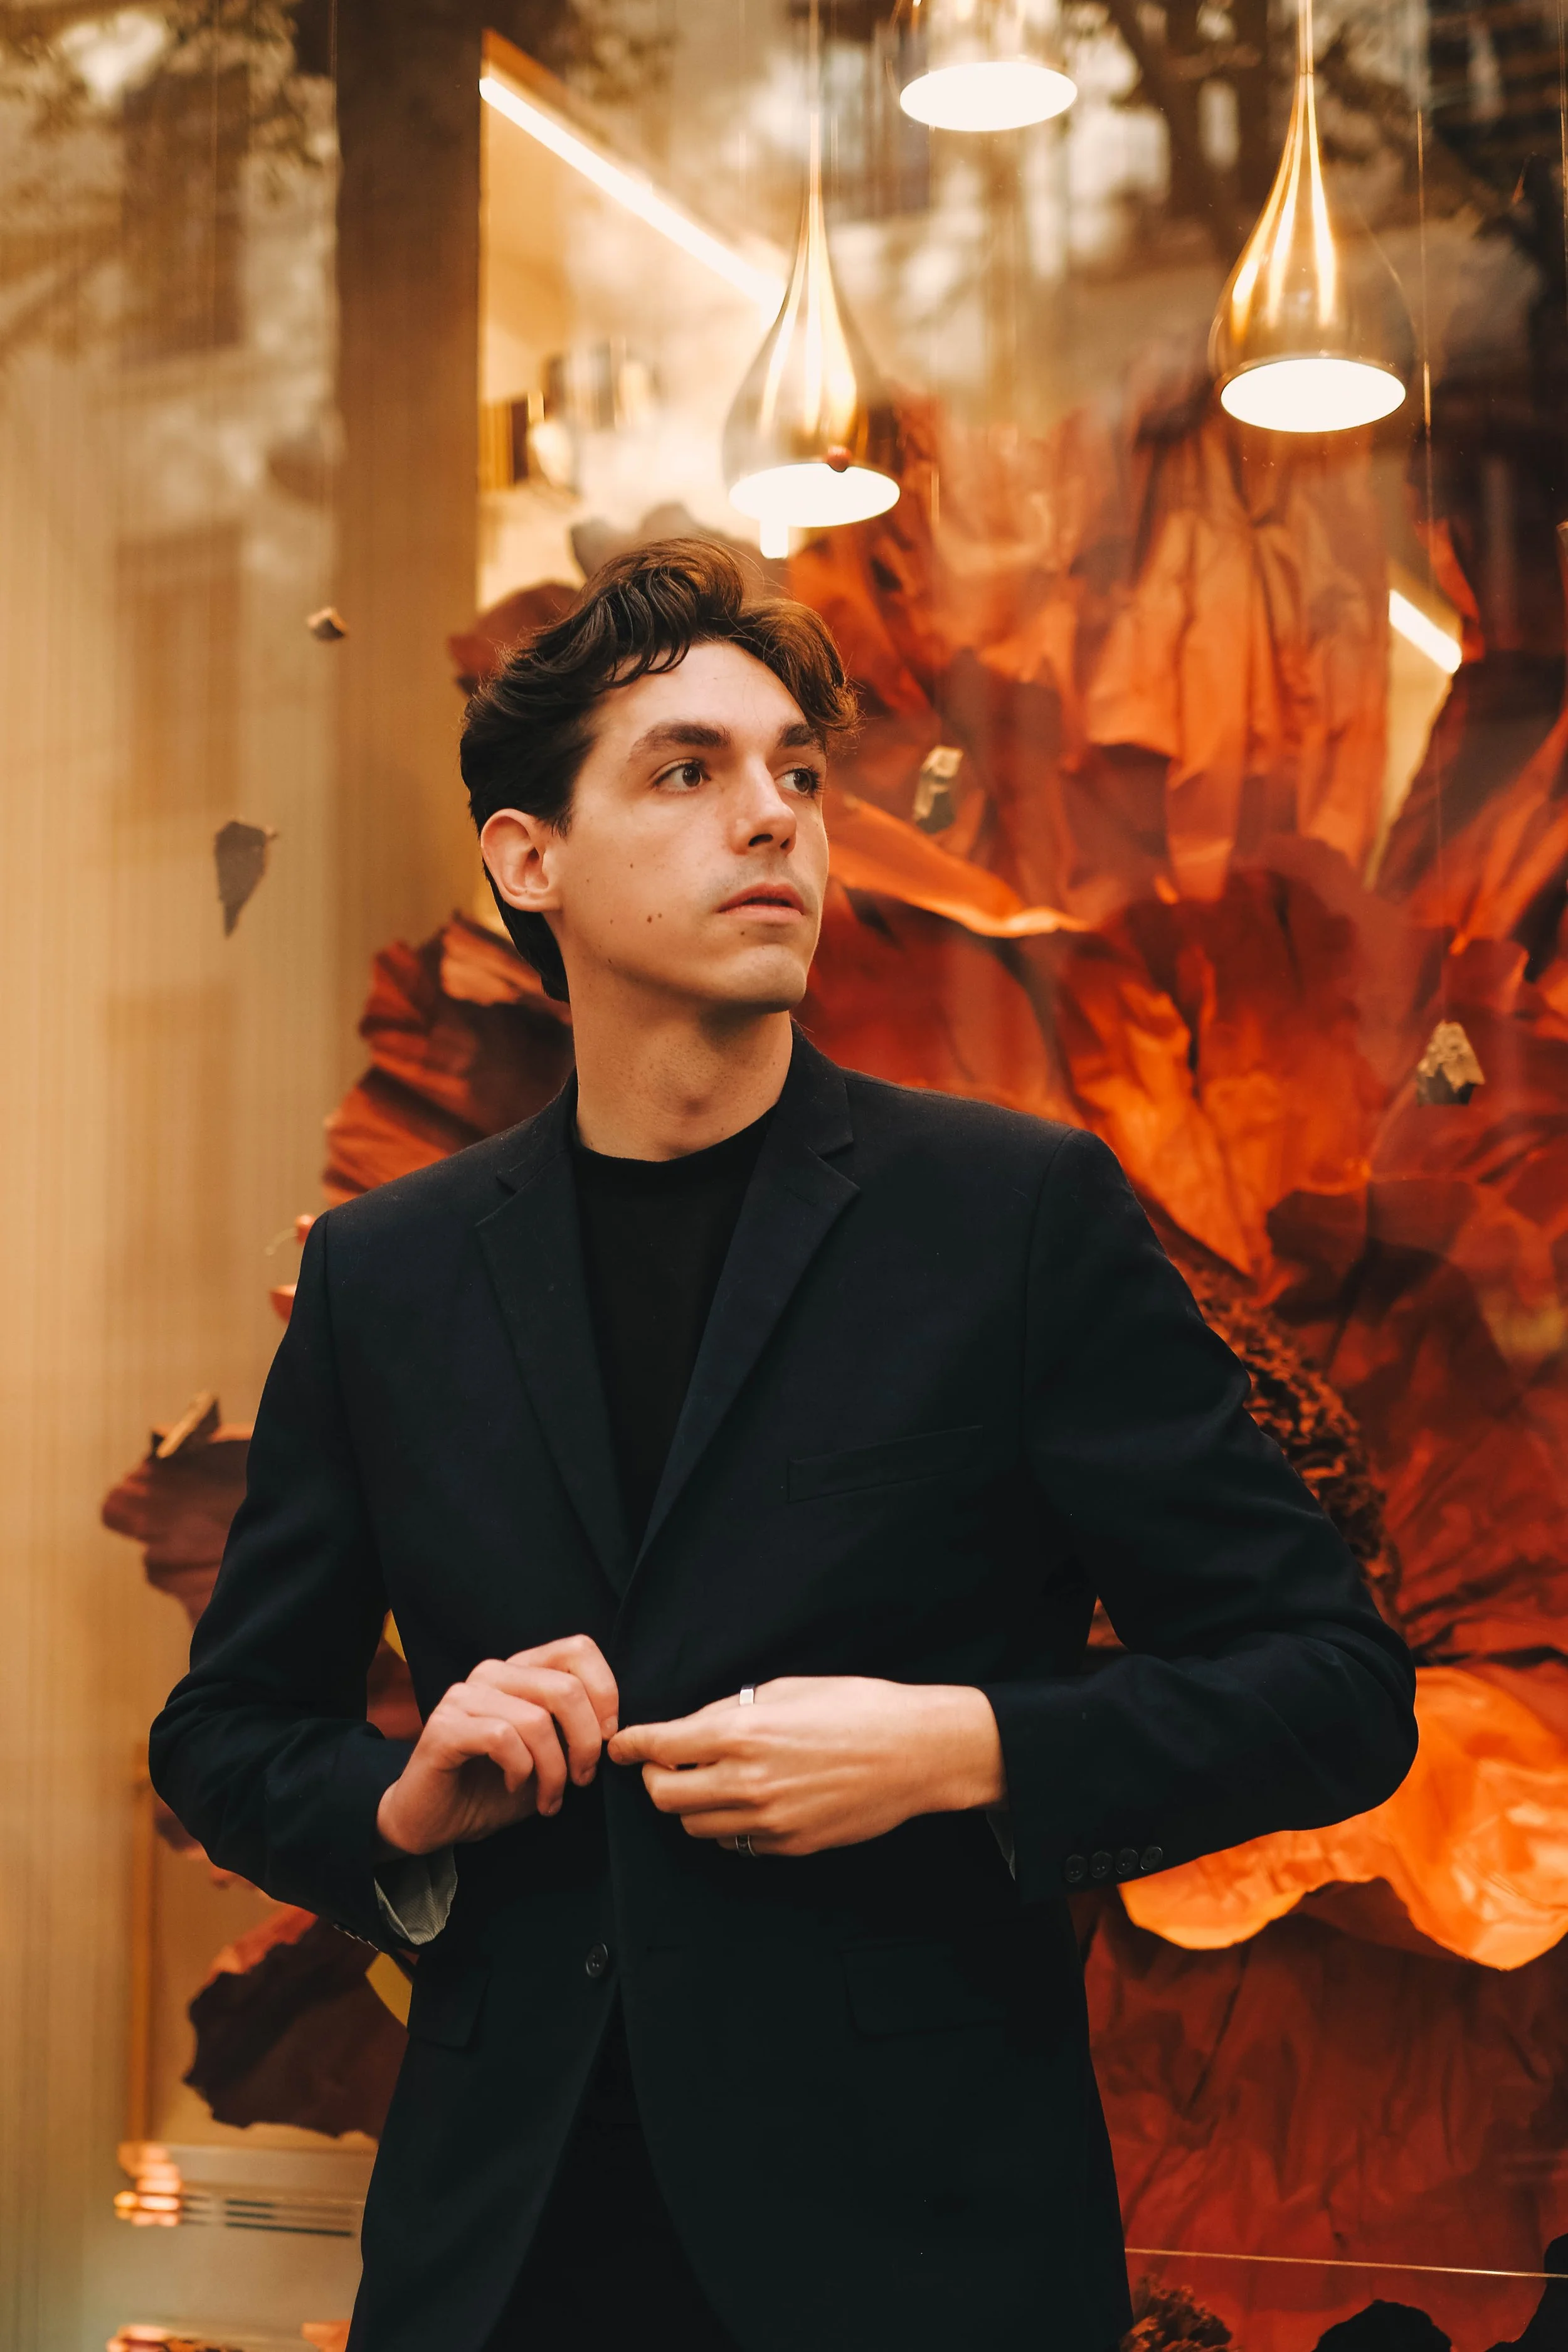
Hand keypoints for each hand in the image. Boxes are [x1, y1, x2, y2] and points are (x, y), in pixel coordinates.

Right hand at [376, 1636, 618, 1856]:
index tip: (608, 1739)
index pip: (578, 1650)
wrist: (435, 1822)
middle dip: (586, 1743)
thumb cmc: (495, 1788)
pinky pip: (502, 1738)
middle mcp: (492, 1673)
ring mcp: (464, 1696)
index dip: (606, 1693)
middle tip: (582, 1780)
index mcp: (522, 1671)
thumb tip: (616, 1730)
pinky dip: (521, 1770)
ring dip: (554, 1770)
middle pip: (565, 1688)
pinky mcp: (444, 1726)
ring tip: (551, 1798)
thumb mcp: (550, 1757)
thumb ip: (576, 1732)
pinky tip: (515, 1787)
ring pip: (536, 1720)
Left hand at [607, 1677, 1004, 1857]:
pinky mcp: (788, 1845)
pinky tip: (744, 1801)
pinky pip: (734, 1842)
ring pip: (693, 1825)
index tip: (621, 1745)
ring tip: (706, 1780)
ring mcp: (767, 1820)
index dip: (632, 1745)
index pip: (661, 1745)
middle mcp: (747, 1781)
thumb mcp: (789, 1688)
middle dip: (655, 1777)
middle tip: (665, 1763)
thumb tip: (696, 1727)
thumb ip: (734, 1710)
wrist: (916, 1752)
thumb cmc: (857, 1706)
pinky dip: (726, 1823)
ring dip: (688, 1803)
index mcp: (742, 1731)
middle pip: (664, 1795)